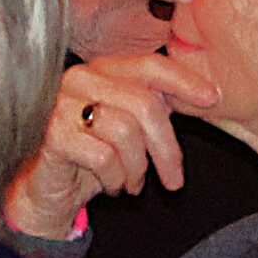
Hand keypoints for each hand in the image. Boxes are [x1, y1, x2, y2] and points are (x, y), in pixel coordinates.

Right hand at [4, 53, 220, 236]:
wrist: (45, 192)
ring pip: (125, 132)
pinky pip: (102, 157)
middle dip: (167, 149)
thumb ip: (157, 106)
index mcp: (101, 70)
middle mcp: (80, 80)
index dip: (184, 81)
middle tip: (174, 180)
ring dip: (137, 169)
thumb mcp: (130, 128)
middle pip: (144, 105)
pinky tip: (111, 185)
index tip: (213, 99)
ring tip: (132, 184)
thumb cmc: (90, 158)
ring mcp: (61, 105)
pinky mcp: (52, 135)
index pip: (149, 65)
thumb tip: (208, 95)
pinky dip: (115, 179)